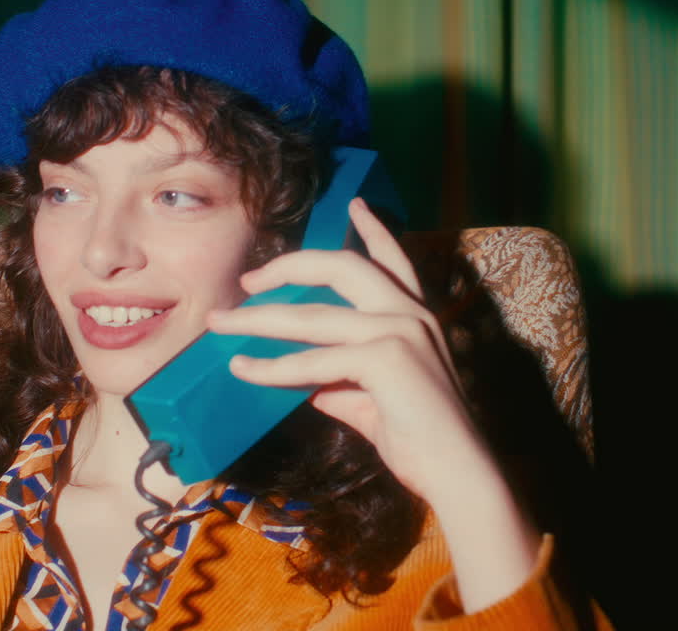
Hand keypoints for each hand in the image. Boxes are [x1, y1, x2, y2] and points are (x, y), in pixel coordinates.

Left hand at [206, 197, 484, 498]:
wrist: (457, 474)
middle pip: (340, 266)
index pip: (393, 259)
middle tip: (248, 281)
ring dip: (257, 320)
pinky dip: (273, 367)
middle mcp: (410, 313)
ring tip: (220, 324)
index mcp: (415, 314)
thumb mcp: (368, 397)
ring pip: (311, 316)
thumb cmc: (419, 439)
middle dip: (288, 267)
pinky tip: (244, 370)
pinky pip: (313, 361)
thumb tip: (299, 378)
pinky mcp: (387, 359)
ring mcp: (400, 331)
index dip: (373, 229)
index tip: (354, 203)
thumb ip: (336, 378)